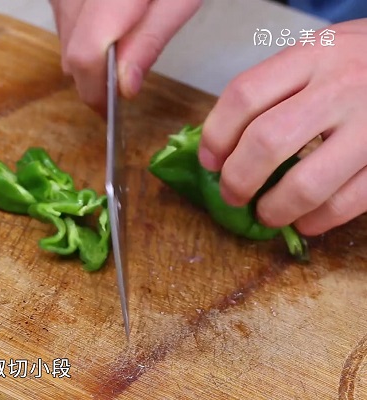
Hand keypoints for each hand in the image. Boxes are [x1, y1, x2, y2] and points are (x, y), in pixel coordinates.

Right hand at [48, 0, 201, 114]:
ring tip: (123, 47)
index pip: (85, 57)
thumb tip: (123, 88)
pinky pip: (62, 18)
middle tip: (121, 87)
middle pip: (70, 52)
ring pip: (64, 38)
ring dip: (88, 56)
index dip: (96, 93)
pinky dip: (82, 32)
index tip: (111, 113)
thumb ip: (149, 41)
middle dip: (94, 78)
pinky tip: (110, 24)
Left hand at [199, 19, 366, 235]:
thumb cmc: (358, 63)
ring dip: (275, 209)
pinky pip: (348, 202)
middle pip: (267, 141)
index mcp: (311, 56)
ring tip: (265, 214)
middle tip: (232, 195)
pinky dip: (318, 220)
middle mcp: (341, 87)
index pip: (244, 95)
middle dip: (238, 179)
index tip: (209, 161)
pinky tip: (305, 221)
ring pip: (307, 183)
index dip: (215, 136)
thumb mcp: (316, 56)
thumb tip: (221, 149)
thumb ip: (275, 91)